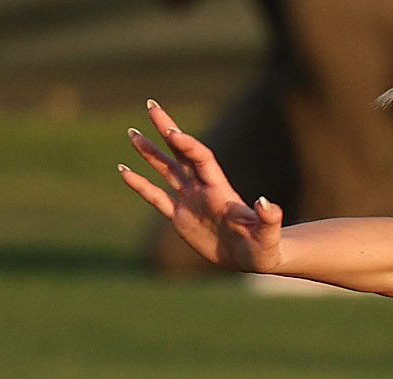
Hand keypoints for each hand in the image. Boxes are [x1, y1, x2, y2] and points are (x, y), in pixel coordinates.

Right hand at [118, 101, 284, 273]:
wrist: (252, 258)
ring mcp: (190, 201)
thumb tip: (266, 203)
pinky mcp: (180, 217)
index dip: (187, 145)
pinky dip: (140, 184)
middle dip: (167, 130)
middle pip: (181, 153)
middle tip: (151, 106)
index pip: (200, 158)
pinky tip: (124, 171)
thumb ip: (268, 218)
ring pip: (166, 170)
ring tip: (133, 133)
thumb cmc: (264, 247)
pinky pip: (156, 197)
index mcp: (220, 189)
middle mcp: (202, 188)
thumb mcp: (268, 234)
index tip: (172, 132)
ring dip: (150, 152)